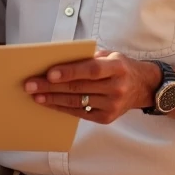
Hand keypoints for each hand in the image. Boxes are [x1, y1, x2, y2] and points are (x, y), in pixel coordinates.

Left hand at [23, 51, 159, 124]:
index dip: (69, 72)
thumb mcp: (110, 55)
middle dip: (51, 87)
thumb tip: (58, 62)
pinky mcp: (107, 118)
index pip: (90, 70)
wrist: (143, 87)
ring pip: (77, 102)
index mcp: (117, 67)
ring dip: (53, 99)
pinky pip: (80, 113)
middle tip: (30, 85)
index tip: (49, 74)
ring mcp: (112, 105)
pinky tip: (50, 103)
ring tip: (35, 96)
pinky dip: (63, 108)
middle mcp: (116, 87)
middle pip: (78, 88)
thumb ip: (88, 58)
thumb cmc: (120, 67)